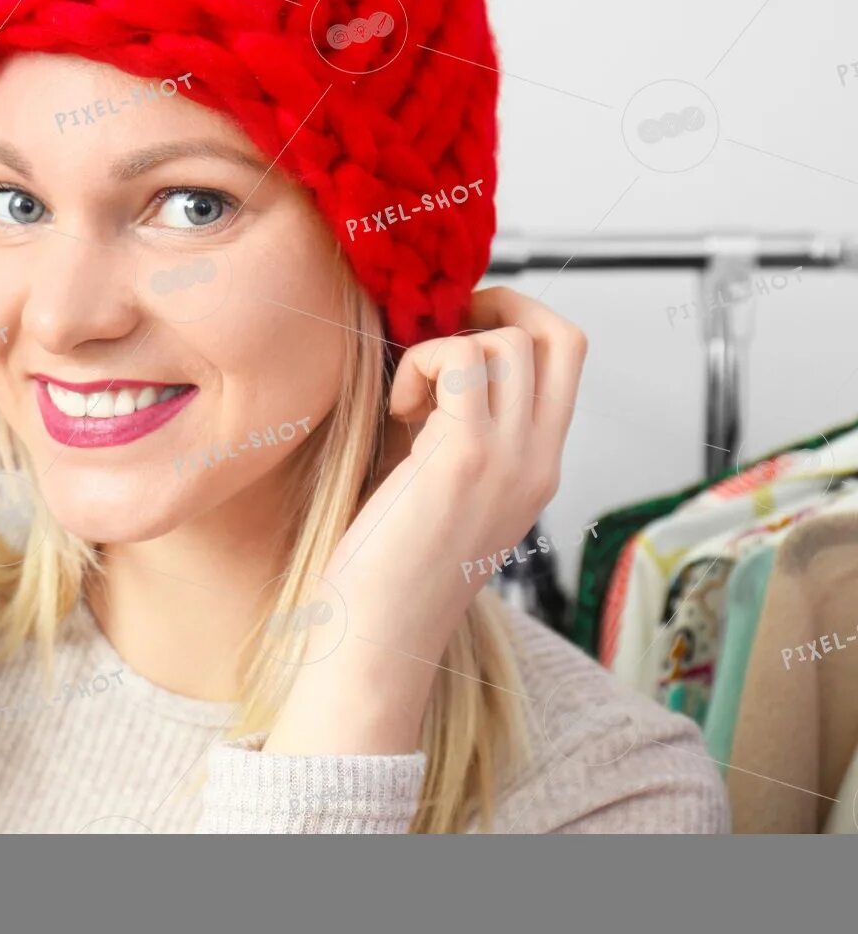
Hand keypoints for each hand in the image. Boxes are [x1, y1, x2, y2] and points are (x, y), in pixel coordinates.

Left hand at [265, 286, 586, 754]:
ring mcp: (510, 459)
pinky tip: (396, 414)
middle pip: (562, 335)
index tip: (457, 334)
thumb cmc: (386, 568)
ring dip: (447, 347)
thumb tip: (426, 361)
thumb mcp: (439, 487)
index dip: (517, 322)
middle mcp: (539, 461)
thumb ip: (450, 430)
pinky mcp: (464, 458)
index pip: (569, 359)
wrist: (377, 639)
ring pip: (511, 340)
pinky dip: (421, 365)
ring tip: (408, 402)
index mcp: (538, 467)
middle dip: (499, 307)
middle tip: (441, 334)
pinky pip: (459, 358)